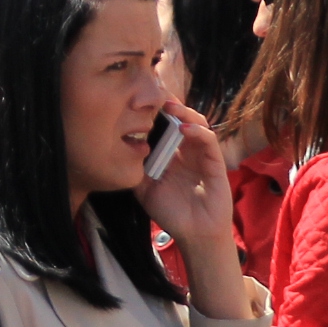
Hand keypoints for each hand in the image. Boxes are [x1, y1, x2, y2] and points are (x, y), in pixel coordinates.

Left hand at [140, 100, 249, 317]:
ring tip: (168, 105)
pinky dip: (198, 131)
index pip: (163, 125)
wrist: (194, 234)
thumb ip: (133, 169)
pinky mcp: (215, 163)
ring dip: (183, 112)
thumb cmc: (170, 211)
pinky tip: (184, 128)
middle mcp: (186, 149)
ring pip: (196, 123)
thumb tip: (112, 151)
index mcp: (170, 152)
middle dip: (168, 104)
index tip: (138, 98)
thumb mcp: (143, 188)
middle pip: (180, 118)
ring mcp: (201, 154)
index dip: (154, 111)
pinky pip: (209, 140)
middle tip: (153, 92)